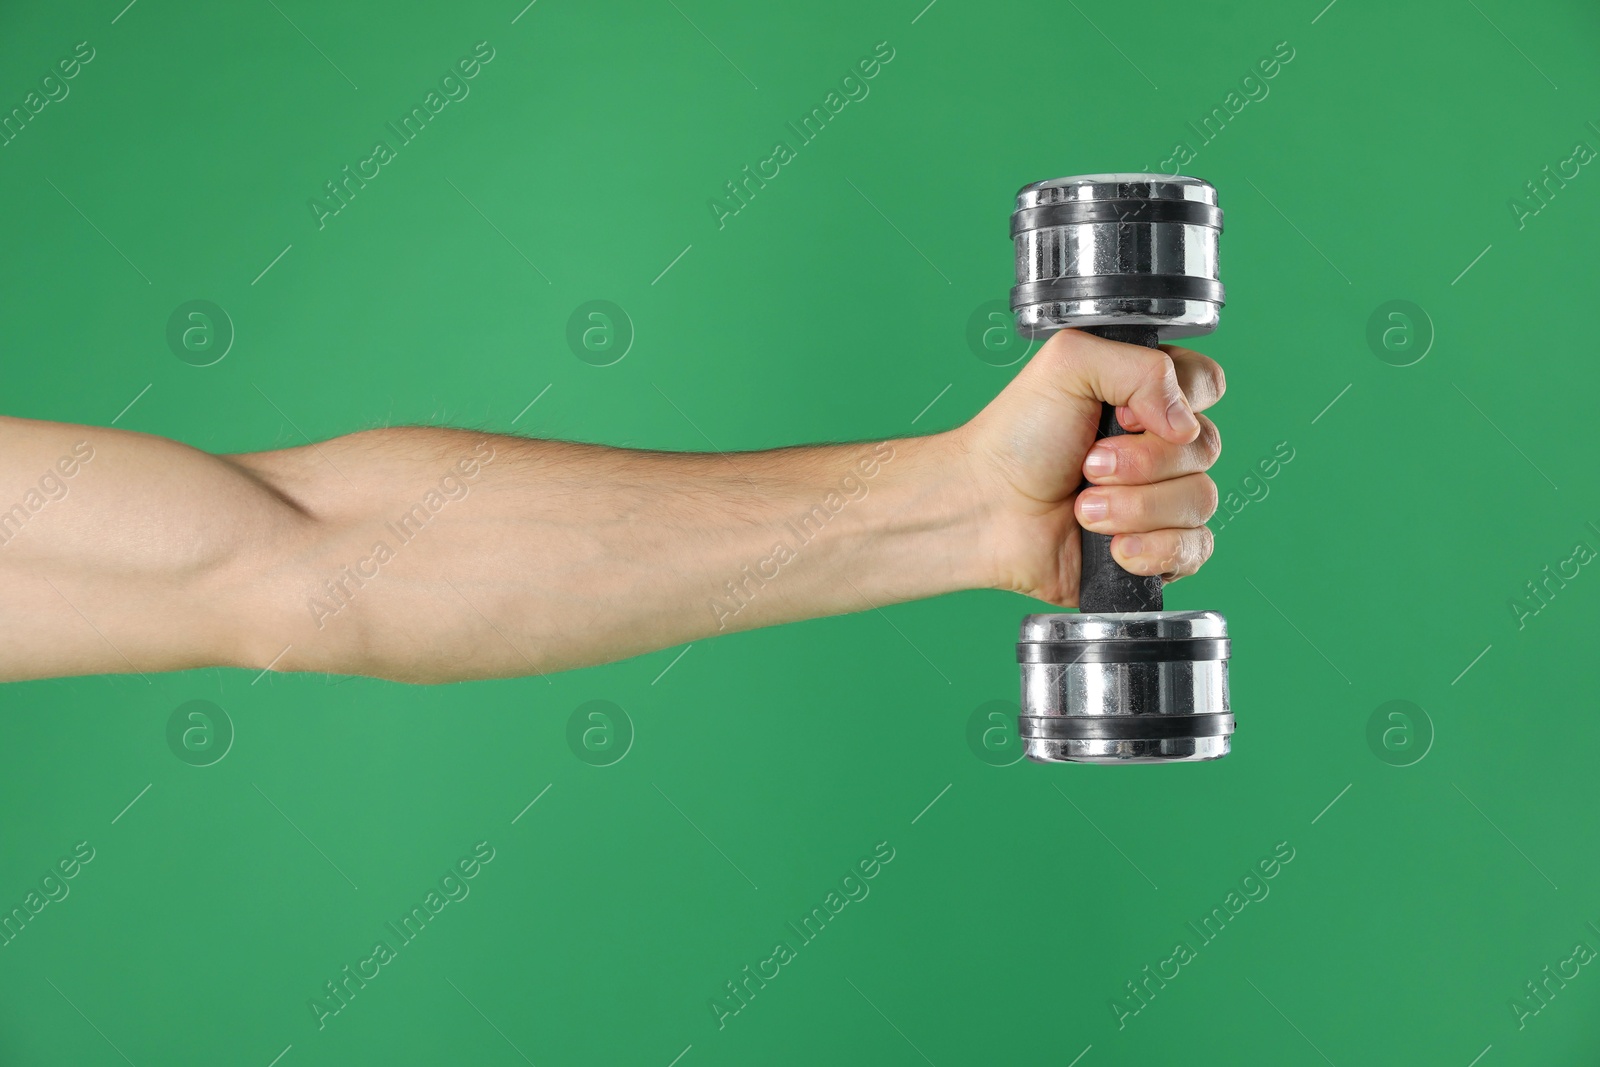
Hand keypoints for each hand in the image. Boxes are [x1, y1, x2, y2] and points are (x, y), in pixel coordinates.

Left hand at [949, 328, 1224, 606]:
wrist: (985, 509)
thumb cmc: (1017, 437)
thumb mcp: (1069, 364)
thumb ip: (1140, 365)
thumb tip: (1186, 422)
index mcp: (1147, 396)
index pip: (1207, 385)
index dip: (1175, 401)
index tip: (1118, 414)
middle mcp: (1161, 446)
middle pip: (1206, 447)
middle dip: (1141, 462)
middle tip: (1087, 465)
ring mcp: (1161, 500)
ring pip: (1200, 500)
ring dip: (1135, 507)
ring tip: (1084, 509)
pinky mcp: (1156, 551)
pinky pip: (1195, 550)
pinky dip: (1153, 550)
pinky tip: (1112, 547)